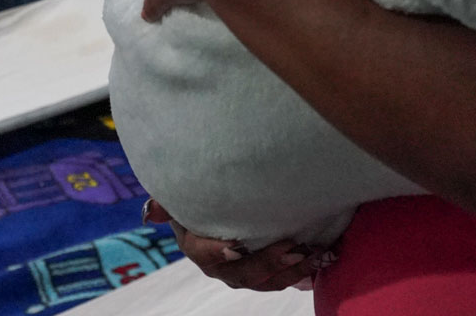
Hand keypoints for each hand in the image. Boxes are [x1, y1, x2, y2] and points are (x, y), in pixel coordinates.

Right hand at [143, 201, 325, 290]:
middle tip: (294, 247)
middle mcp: (221, 266)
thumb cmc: (200, 196)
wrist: (225, 206)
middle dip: (269, 263)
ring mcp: (245, 272)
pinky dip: (306, 270)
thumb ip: (166, 202)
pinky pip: (285, 278)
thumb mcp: (182, 195)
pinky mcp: (267, 272)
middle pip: (243, 273)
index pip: (205, 254)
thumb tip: (150, 213)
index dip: (219, 252)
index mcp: (197, 246)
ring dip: (294, 270)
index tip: (237, 245)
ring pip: (268, 281)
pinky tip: (326, 256)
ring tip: (316, 255)